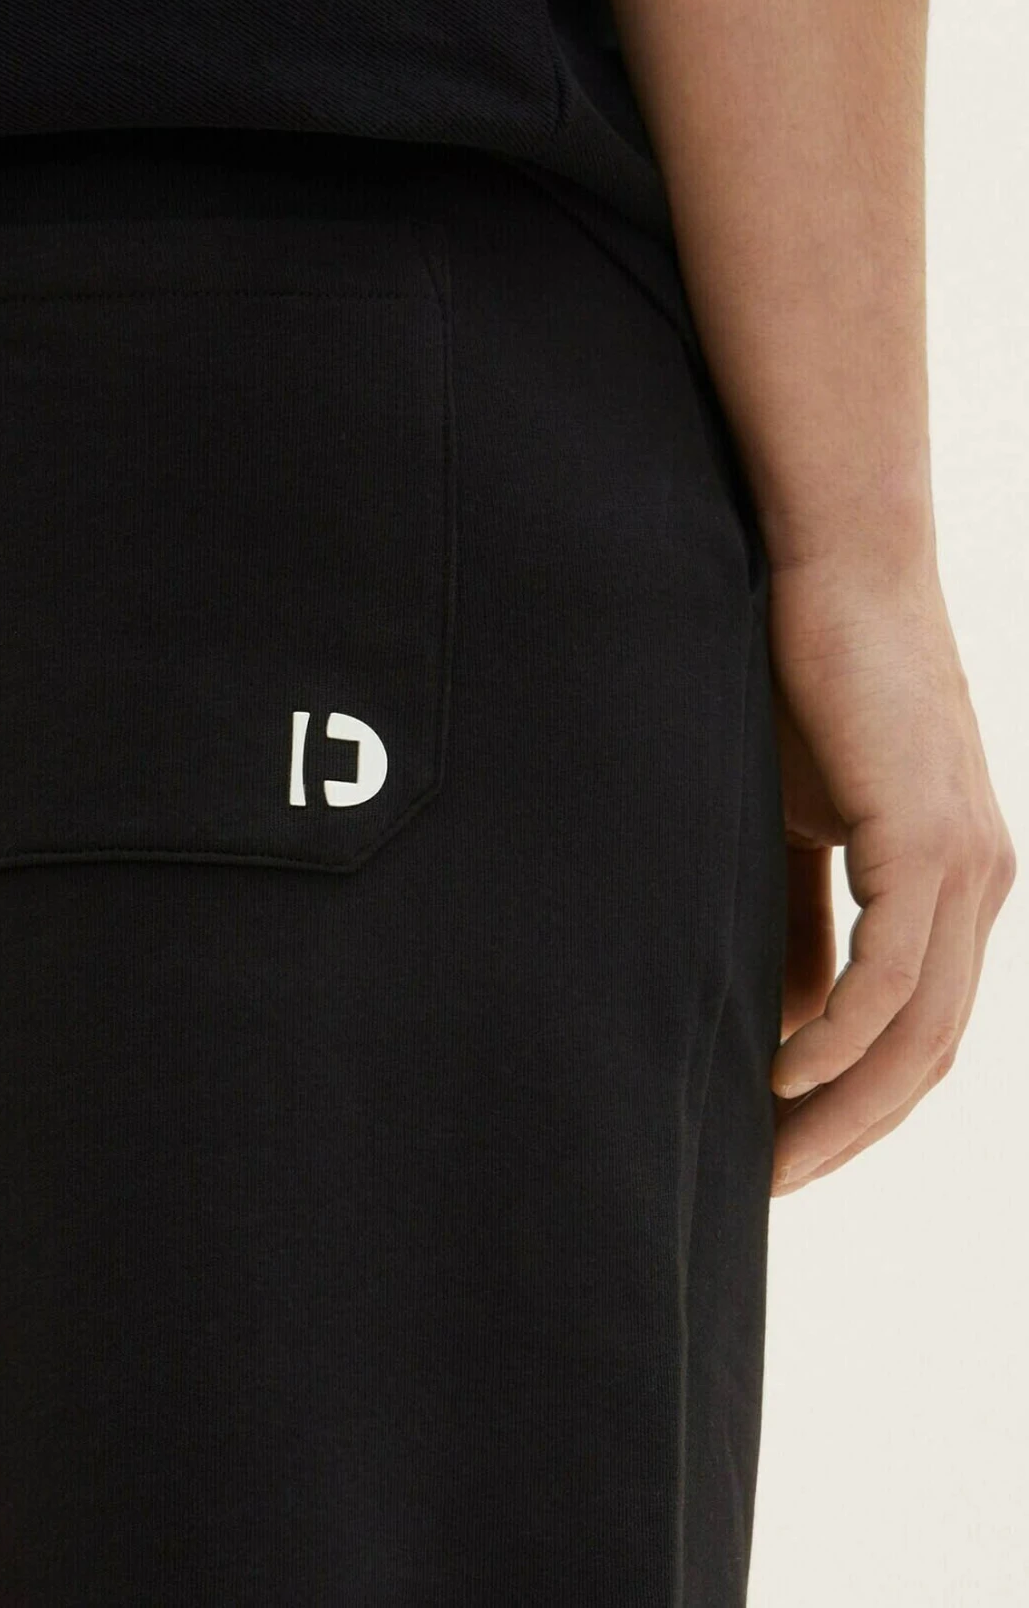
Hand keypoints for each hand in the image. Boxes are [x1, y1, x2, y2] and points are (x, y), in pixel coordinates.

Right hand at [763, 551, 1015, 1193]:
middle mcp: (978, 884)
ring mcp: (964, 865)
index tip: (783, 1150)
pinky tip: (783, 1075)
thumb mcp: (790, 823)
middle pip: (928, 1054)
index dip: (857, 1102)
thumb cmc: (803, 681)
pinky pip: (891, 976)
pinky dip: (841, 1038)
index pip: (919, 1028)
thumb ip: (795, 919)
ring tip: (775, 1160)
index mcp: (952, 882)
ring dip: (846, 1108)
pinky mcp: (929, 840)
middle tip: (774, 1187)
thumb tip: (787, 1027)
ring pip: (919, 1031)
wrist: (833, 566)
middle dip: (853, 1131)